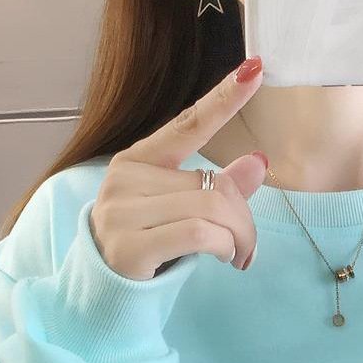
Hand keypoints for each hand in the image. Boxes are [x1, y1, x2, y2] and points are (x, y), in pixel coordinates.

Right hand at [91, 56, 268, 278]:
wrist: (103, 292)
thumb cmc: (147, 247)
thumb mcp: (182, 212)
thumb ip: (219, 188)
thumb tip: (259, 160)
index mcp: (137, 161)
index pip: (188, 124)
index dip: (223, 98)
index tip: (255, 69)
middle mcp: (125, 179)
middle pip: (213, 185)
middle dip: (244, 218)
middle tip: (249, 245)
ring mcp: (123, 212)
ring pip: (210, 209)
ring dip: (239, 237)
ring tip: (239, 255)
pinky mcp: (129, 245)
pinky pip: (198, 234)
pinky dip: (223, 246)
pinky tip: (224, 258)